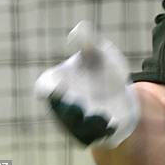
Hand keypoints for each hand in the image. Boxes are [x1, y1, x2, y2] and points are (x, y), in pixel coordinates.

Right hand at [34, 21, 139, 147]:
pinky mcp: (90, 133)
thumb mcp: (99, 53)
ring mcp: (75, 121)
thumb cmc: (102, 69)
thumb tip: (80, 28)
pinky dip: (98, 132)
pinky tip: (111, 122)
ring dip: (84, 123)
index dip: (47, 87)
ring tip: (99, 115)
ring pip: (74, 126)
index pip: (45, 85)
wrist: (119, 93)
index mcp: (59, 81)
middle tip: (79, 104)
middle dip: (67, 108)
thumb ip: (89, 42)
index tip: (53, 87)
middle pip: (59, 109)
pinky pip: (90, 136)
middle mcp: (63, 103)